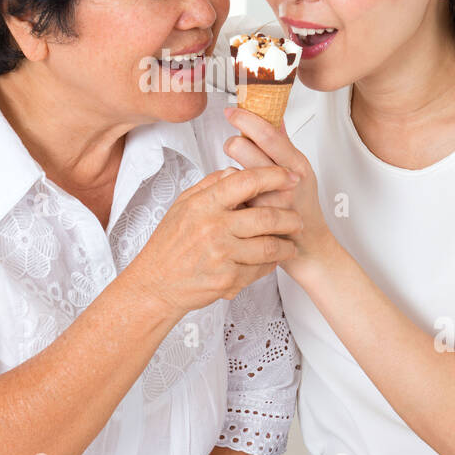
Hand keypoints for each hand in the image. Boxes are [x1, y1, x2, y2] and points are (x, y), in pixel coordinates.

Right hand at [125, 165, 302, 316]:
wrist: (156, 284)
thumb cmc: (169, 245)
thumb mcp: (183, 206)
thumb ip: (210, 186)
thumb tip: (234, 170)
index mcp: (204, 205)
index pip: (246, 182)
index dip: (274, 176)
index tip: (289, 176)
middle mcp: (214, 228)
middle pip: (267, 216)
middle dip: (290, 217)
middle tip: (298, 219)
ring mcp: (222, 255)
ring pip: (270, 246)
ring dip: (286, 244)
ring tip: (290, 242)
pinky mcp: (228, 279)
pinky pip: (260, 269)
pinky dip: (270, 264)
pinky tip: (271, 260)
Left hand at [222, 107, 334, 280]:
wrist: (309, 248)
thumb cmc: (303, 207)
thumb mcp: (300, 171)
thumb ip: (284, 144)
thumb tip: (275, 117)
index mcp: (297, 164)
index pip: (268, 133)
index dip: (246, 118)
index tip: (232, 110)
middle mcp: (285, 181)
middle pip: (242, 146)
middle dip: (233, 142)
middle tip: (237, 146)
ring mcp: (269, 201)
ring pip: (233, 170)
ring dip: (231, 167)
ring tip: (239, 173)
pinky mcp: (255, 219)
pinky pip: (232, 196)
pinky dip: (231, 193)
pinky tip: (239, 196)